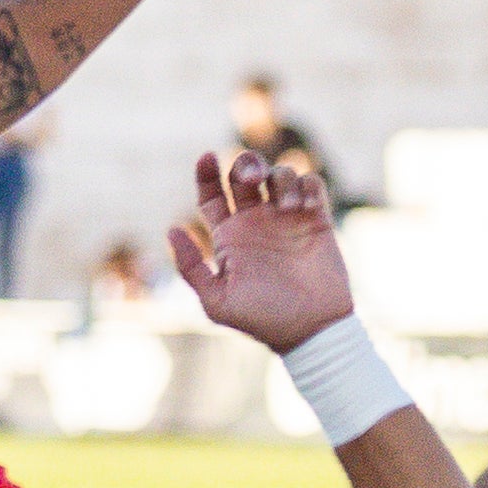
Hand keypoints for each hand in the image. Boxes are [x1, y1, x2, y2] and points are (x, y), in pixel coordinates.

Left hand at [169, 149, 354, 352]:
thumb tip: (172, 230)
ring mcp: (287, 219)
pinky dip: (306, 187)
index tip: (206, 157)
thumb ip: (191, 267)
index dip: (206, 173)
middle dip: (246, 165)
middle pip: (245, 174)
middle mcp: (256, 223)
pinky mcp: (316, 220)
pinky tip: (305, 208)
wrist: (310, 329)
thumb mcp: (217, 300)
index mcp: (229, 237)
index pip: (212, 196)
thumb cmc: (262, 320)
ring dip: (281, 179)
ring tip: (288, 207)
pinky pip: (311, 185)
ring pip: (279, 174)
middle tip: (251, 178)